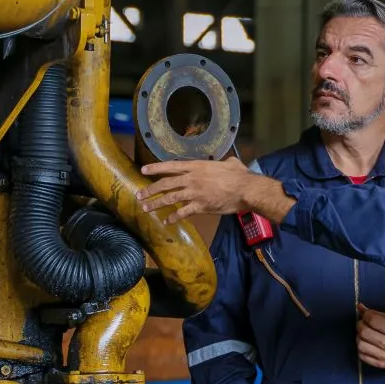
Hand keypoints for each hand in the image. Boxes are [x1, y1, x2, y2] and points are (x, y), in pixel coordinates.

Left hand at [138, 158, 283, 225]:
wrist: (246, 190)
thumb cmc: (239, 175)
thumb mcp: (229, 163)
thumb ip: (222, 162)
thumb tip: (226, 162)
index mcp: (197, 166)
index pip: (171, 166)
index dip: (155, 168)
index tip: (143, 170)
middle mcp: (192, 179)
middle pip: (165, 184)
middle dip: (150, 190)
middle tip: (139, 195)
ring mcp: (195, 193)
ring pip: (170, 198)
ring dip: (156, 204)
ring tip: (146, 208)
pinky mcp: (200, 206)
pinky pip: (182, 212)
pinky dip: (173, 217)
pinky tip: (166, 221)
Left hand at [356, 304, 384, 376]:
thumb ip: (378, 314)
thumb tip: (360, 307)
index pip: (373, 320)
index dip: (366, 314)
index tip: (366, 314)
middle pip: (364, 332)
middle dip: (361, 324)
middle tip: (364, 323)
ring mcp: (384, 357)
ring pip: (360, 344)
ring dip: (360, 337)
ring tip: (366, 334)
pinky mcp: (380, 365)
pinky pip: (362, 356)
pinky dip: (361, 348)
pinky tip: (367, 344)